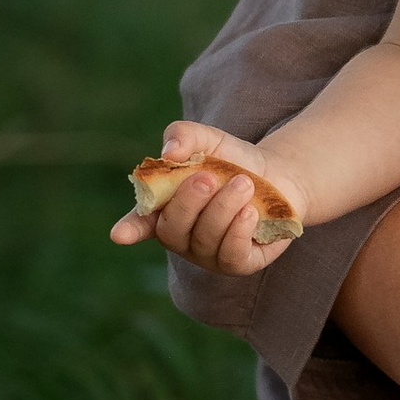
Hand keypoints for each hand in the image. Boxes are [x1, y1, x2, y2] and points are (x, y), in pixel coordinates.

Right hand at [109, 120, 306, 275]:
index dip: (130, 229)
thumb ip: (184, 136)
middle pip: (172, 229)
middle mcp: (182, 237)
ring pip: (205, 239)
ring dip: (223, 208)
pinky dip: (238, 232)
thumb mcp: (210, 139)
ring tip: (244, 183)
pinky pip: (231, 256)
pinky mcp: (238, 263)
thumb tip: (168, 152)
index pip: (140, 224)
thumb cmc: (233, 160)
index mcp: (164, 209)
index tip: (119, 234)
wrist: (280, 176)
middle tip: (206, 178)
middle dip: (187, 203)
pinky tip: (249, 212)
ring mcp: (208, 254)